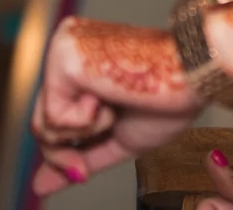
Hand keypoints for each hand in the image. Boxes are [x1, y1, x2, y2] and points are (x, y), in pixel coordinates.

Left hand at [30, 17, 203, 194]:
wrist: (191, 76)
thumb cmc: (168, 98)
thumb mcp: (118, 136)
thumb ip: (80, 155)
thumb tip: (41, 185)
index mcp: (82, 60)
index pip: (53, 116)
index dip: (68, 149)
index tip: (81, 168)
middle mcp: (67, 48)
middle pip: (41, 124)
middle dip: (65, 153)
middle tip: (88, 160)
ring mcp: (62, 50)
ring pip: (43, 123)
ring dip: (86, 131)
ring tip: (116, 106)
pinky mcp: (62, 58)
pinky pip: (53, 117)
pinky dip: (86, 123)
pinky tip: (110, 97)